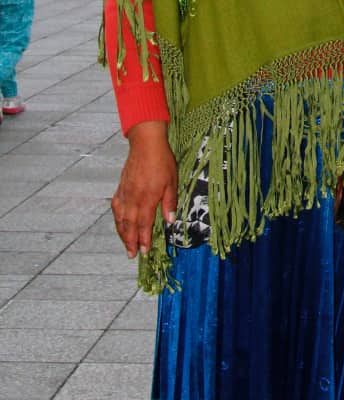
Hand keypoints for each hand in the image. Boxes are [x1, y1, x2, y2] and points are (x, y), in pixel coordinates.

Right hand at [110, 121, 176, 257]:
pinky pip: (116, 207)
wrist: (146, 144)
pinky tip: (119, 223)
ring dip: (122, 234)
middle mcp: (133, 198)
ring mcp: (125, 193)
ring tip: (125, 245)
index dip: (144, 240)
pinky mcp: (121, 188)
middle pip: (129, 225)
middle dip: (130, 242)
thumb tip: (170, 221)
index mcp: (147, 198)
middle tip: (132, 255)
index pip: (144, 224)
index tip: (144, 252)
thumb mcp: (172, 181)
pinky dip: (117, 218)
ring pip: (120, 218)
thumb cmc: (162, 161)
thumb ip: (169, 202)